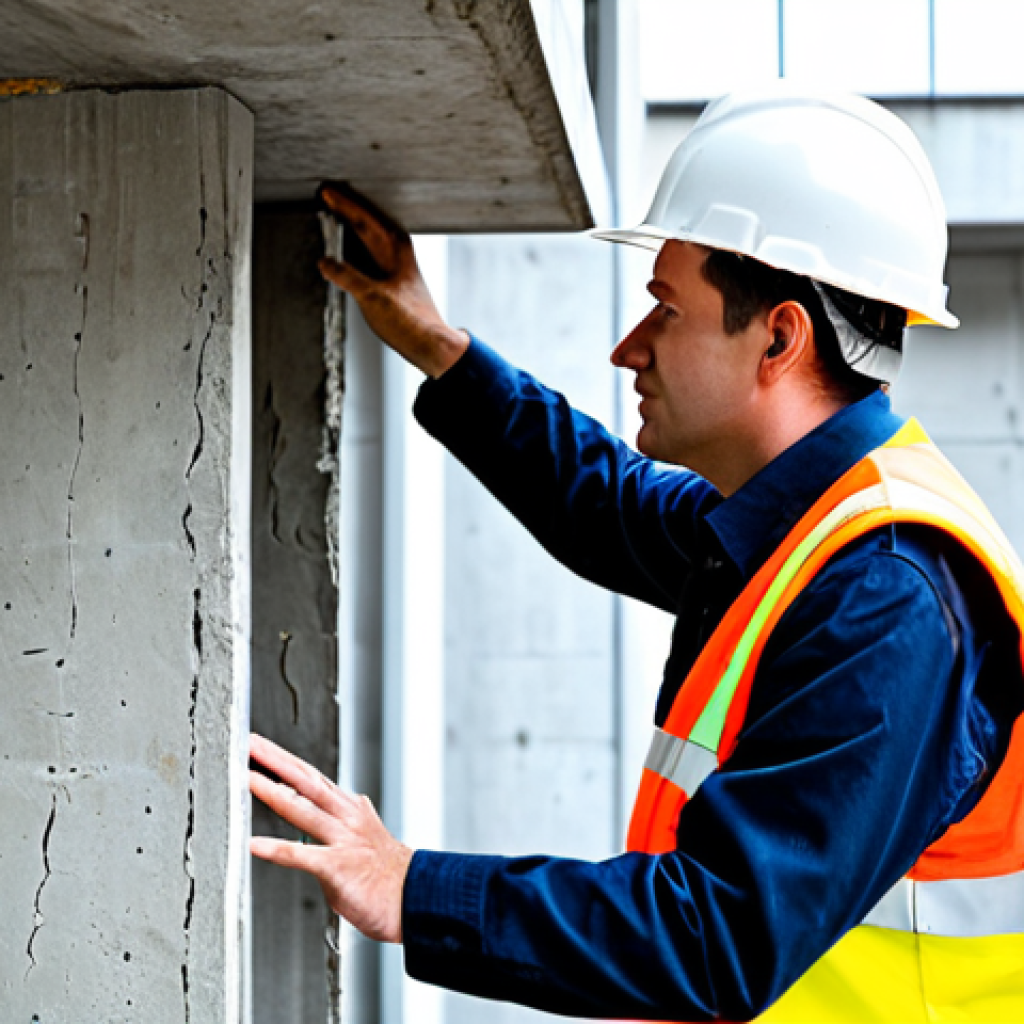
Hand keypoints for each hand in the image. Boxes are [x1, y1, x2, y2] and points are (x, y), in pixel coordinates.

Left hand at [249, 733, 413, 943]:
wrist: (420, 898)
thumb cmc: (391, 875)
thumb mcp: (369, 834)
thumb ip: (350, 819)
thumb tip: (343, 803)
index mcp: (351, 809)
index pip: (312, 776)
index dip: (286, 759)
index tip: (263, 745)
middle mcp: (346, 818)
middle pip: (306, 781)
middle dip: (276, 760)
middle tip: (251, 742)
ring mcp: (342, 840)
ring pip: (302, 808)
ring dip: (271, 791)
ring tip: (246, 779)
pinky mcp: (338, 867)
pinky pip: (301, 855)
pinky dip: (276, 848)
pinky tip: (253, 844)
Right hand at [318, 184, 468, 377]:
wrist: (430, 342)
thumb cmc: (411, 322)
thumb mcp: (373, 298)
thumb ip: (348, 277)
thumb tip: (326, 263)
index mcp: (395, 248)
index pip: (363, 218)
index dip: (343, 204)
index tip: (327, 191)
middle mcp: (397, 252)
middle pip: (367, 221)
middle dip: (347, 207)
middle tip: (328, 194)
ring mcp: (395, 265)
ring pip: (370, 234)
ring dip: (353, 223)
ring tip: (336, 213)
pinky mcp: (392, 279)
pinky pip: (370, 251)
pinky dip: (356, 244)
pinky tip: (349, 248)